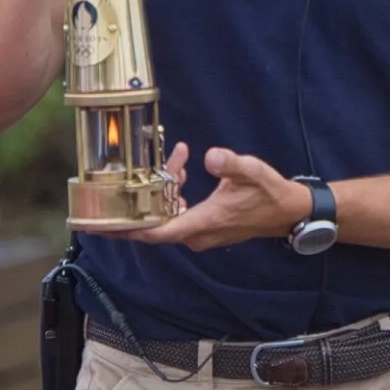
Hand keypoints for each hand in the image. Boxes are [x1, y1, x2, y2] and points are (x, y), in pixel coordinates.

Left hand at [121, 145, 312, 251]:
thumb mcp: (253, 172)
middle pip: (154, 223)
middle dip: (139, 201)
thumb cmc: (270, 194)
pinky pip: (176, 213)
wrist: (287, 212)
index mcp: (204, 222)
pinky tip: (181, 171)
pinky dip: (172, 194)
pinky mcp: (203, 227)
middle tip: (114, 187)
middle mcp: (197, 233)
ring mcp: (199, 233)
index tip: (101, 226)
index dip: (127, 230)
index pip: (157, 232)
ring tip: (175, 162)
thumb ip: (231, 163)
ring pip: (166, 215)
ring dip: (161, 191)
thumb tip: (209, 156)